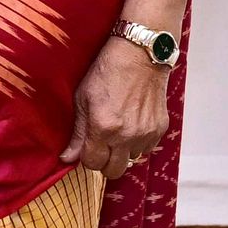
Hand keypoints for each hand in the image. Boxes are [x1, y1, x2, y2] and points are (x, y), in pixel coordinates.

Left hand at [63, 37, 171, 179]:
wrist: (140, 56)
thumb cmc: (107, 72)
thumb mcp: (82, 99)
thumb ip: (77, 133)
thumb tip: (67, 158)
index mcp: (104, 128)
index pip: (92, 164)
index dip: (86, 158)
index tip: (86, 149)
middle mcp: (127, 136)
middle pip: (113, 171)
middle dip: (104, 163)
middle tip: (100, 146)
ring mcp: (146, 134)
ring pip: (131, 161)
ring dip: (122, 153)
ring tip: (117, 132)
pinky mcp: (160, 129)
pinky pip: (146, 149)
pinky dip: (138, 144)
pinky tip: (131, 126)